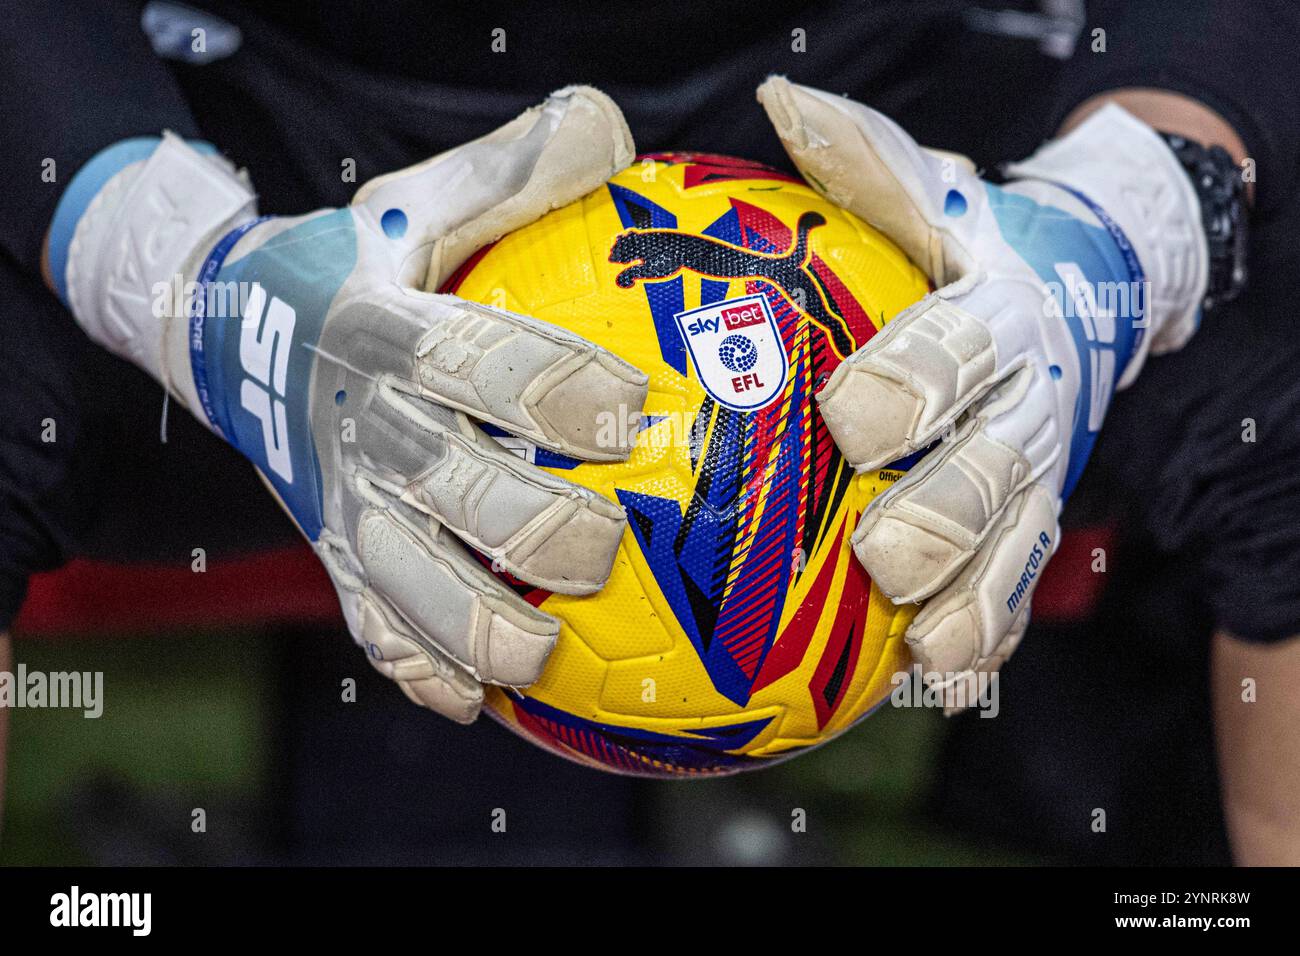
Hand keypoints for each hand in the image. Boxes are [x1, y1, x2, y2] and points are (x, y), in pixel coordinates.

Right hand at [51, 87, 647, 721]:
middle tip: (608, 548)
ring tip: (543, 658)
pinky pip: (368, 625)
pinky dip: (413, 667)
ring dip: (471, 627)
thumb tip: (616, 130)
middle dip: (529, 527)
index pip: (471, 360)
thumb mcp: (416, 203)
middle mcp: (360, 425)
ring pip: (402, 580)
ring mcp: (339, 501)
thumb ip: (509, 172)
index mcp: (382, 332)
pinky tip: (470, 702)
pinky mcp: (331, 552)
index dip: (548, 386)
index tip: (631, 409)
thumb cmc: (359, 265)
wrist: (236, 329)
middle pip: (446, 488)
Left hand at [757, 78, 1205, 688]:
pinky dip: (980, 636)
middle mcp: (1031, 402)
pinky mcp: (1032, 527)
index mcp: (997, 316)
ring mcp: (1038, 474)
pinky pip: (1014, 593)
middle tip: (884, 552)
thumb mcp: (923, 194)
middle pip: (999, 466)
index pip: (962, 348)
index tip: (851, 417)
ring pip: (1016, 545)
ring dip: (973, 599)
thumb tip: (781, 105)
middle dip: (946, 511)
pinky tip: (929, 676)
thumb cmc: (962, 249)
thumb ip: (862, 162)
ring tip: (926, 645)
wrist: (1065, 298)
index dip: (916, 381)